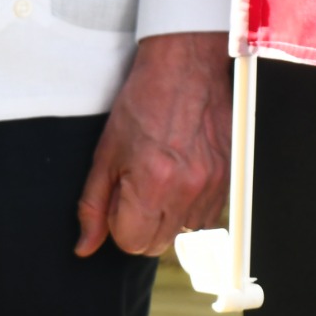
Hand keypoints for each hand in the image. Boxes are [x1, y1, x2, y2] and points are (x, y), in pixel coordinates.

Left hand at [76, 32, 231, 257]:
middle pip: (158, 243)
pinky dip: (190, 206)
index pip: (133, 243)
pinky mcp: (230, 176)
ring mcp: (213, 184)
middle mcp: (188, 190)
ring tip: (161, 180)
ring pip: (183, 232)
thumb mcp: (105, 156)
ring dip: (168, 217)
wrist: (186, 67)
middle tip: (137, 189)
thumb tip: (85, 247)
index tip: (119, 200)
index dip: (120, 226)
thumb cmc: (141, 106)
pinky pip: (207, 215)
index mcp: (153, 185)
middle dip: (141, 226)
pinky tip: (181, 176)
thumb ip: (93, 207)